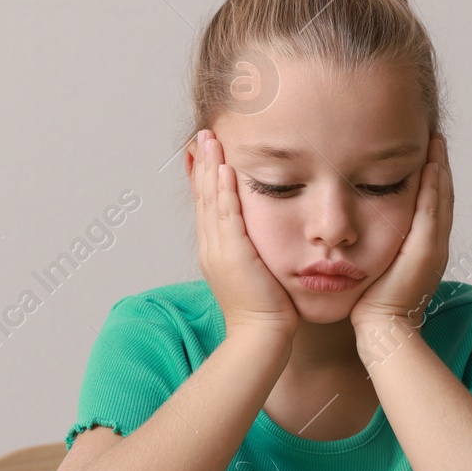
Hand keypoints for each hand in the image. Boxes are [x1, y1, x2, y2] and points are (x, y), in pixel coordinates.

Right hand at [187, 129, 298, 337]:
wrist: (262, 335)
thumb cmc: (268, 311)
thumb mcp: (257, 274)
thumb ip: (255, 253)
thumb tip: (261, 241)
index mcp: (216, 251)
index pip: (208, 206)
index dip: (205, 178)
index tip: (206, 154)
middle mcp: (211, 247)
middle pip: (203, 197)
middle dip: (203, 164)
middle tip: (203, 135)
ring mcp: (218, 250)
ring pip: (211, 200)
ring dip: (211, 167)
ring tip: (210, 140)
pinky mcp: (232, 253)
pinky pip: (226, 215)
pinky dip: (224, 190)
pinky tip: (226, 168)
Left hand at [351, 133, 452, 331]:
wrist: (383, 329)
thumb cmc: (374, 303)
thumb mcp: (378, 266)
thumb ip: (378, 245)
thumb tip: (362, 227)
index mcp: (426, 247)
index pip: (432, 204)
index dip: (433, 177)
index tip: (427, 152)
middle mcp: (436, 244)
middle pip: (442, 196)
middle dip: (440, 165)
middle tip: (435, 137)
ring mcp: (434, 247)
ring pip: (441, 199)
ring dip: (440, 168)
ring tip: (435, 142)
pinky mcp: (426, 250)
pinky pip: (432, 211)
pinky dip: (433, 187)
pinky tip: (430, 165)